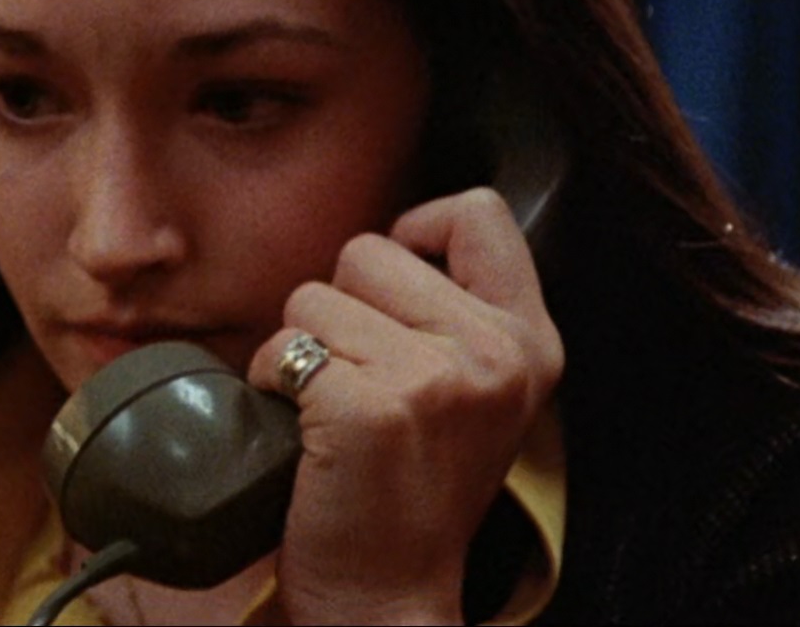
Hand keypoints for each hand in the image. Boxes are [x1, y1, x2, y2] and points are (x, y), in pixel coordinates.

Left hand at [247, 188, 563, 624]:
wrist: (389, 600)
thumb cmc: (414, 493)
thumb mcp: (478, 392)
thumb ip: (457, 311)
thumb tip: (395, 236)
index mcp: (530, 341)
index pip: (479, 211)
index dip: (417, 230)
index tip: (394, 290)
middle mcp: (495, 353)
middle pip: (369, 248)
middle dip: (342, 306)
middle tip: (360, 383)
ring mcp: (434, 379)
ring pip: (312, 295)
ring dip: (300, 349)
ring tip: (331, 414)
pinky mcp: (368, 409)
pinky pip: (282, 347)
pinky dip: (269, 383)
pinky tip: (302, 433)